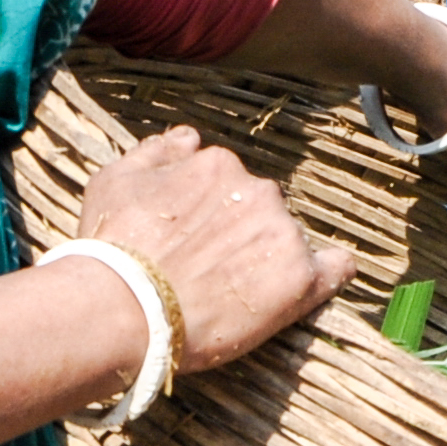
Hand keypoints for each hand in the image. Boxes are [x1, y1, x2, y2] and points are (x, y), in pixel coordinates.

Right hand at [73, 127, 354, 372]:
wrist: (122, 308)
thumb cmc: (113, 248)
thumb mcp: (114, 179)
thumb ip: (157, 151)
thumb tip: (189, 137)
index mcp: (218, 164)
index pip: (228, 183)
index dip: (211, 213)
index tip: (193, 239)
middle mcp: (257, 189)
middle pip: (260, 209)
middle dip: (240, 233)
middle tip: (210, 269)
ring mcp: (281, 232)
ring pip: (287, 239)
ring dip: (269, 257)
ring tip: (234, 292)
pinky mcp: (298, 277)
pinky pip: (333, 269)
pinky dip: (331, 273)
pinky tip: (321, 281)